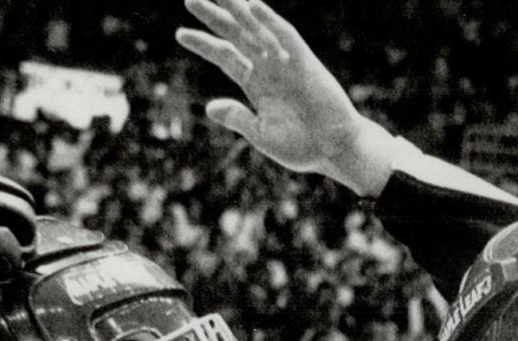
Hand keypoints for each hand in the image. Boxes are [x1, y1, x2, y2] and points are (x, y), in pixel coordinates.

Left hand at [176, 0, 397, 196]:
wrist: (336, 150)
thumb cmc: (302, 147)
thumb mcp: (262, 134)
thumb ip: (238, 118)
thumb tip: (209, 108)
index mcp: (257, 85)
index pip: (226, 57)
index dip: (204, 44)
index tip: (181, 34)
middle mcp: (270, 68)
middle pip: (237, 36)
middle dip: (215, 18)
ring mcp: (287, 63)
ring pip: (258, 30)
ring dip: (238, 11)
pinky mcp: (306, 63)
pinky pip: (286, 36)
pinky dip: (270, 21)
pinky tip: (252, 6)